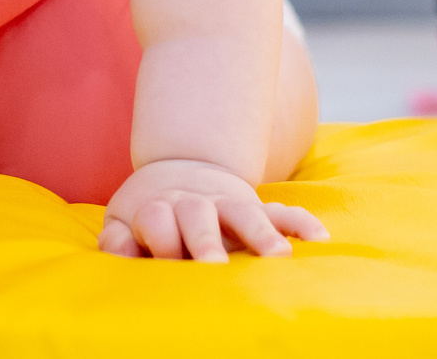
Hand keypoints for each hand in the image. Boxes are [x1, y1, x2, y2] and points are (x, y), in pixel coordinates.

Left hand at [99, 157, 326, 261]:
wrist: (180, 169)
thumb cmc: (149, 212)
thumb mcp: (122, 220)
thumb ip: (116, 239)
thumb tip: (120, 253)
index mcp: (159, 208)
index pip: (156, 219)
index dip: (160, 238)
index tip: (168, 260)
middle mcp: (196, 204)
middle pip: (199, 216)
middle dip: (206, 241)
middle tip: (214, 266)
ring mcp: (228, 205)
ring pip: (245, 214)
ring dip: (261, 233)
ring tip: (279, 256)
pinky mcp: (255, 208)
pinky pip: (282, 211)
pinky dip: (300, 222)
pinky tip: (320, 239)